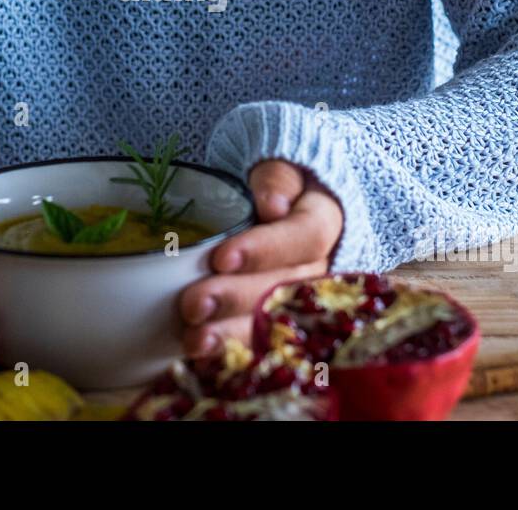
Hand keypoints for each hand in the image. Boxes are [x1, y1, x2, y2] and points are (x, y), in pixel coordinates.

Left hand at [178, 159, 343, 356]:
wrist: (282, 200)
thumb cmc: (274, 180)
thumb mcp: (280, 162)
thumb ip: (276, 177)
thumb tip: (273, 205)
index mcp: (324, 220)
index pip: (303, 237)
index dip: (264, 250)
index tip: (221, 258)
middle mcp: (320, 265)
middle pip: (284, 286)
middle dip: (236, 298)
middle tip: (193, 304)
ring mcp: (301, 296)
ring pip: (273, 320)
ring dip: (232, 334)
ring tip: (194, 340)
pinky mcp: (279, 318)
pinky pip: (259, 338)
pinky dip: (230, 350)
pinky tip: (201, 355)